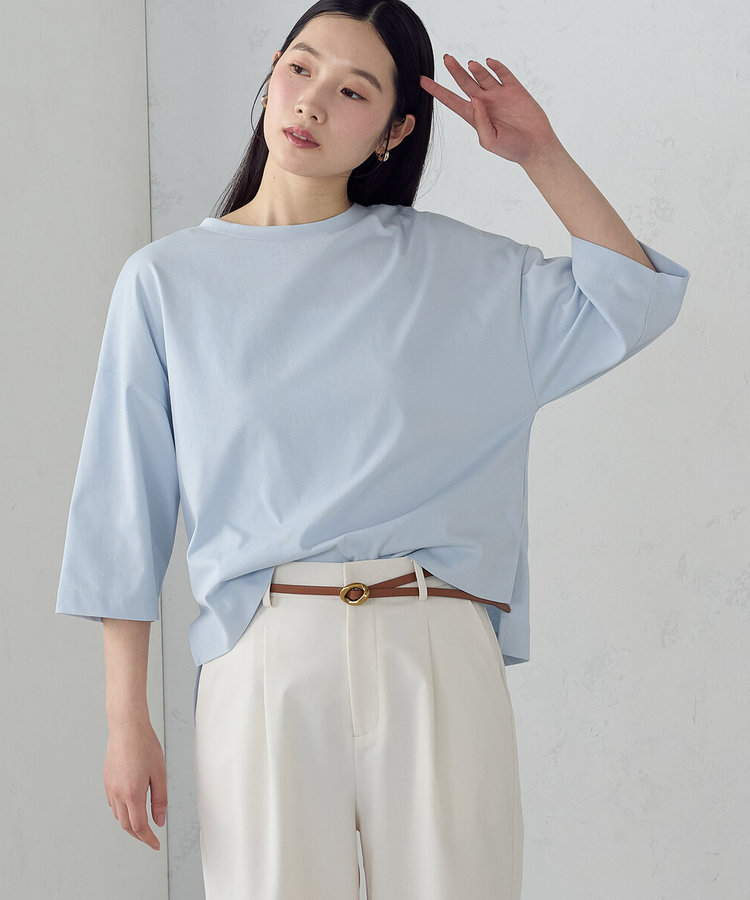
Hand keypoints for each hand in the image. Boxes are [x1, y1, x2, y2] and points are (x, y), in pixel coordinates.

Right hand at [103, 721, 166, 850]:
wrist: (127, 727)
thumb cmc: (145, 746)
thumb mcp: (160, 773)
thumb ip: (160, 799)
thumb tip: (159, 821)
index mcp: (132, 794)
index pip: (140, 827)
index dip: (148, 839)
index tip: (156, 844)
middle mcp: (118, 794)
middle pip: (126, 825)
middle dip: (139, 835)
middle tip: (150, 838)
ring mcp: (110, 788)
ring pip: (118, 816)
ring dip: (130, 824)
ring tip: (142, 823)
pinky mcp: (106, 781)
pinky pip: (113, 803)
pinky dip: (122, 810)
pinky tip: (131, 805)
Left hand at [419, 55, 558, 166]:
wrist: (535, 146)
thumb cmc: (511, 148)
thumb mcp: (490, 141)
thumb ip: (480, 122)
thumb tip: (475, 100)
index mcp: (474, 116)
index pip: (451, 100)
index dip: (437, 91)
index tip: (422, 81)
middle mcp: (484, 102)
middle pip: (465, 83)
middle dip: (455, 70)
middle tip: (446, 58)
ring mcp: (499, 94)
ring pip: (483, 76)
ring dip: (476, 69)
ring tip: (472, 64)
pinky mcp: (515, 89)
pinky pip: (503, 73)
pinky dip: (496, 66)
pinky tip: (489, 62)